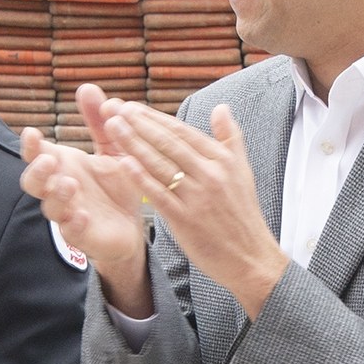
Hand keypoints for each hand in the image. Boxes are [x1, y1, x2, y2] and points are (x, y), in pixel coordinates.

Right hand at [20, 85, 152, 312]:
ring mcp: (68, 213)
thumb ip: (99, 121)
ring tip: (70, 184)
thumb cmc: (116, 183)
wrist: (133, 223)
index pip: (36, 154)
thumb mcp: (112, 148)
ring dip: (56, 195)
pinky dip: (74, 224)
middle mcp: (59, 188)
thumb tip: (86, 87)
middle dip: (36, 171)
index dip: (29, 145)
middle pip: (33, 182)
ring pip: (50, 207)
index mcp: (63, 165)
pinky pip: (71, 232)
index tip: (31, 132)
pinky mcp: (82, 235)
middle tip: (48, 160)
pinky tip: (82, 215)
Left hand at [98, 98, 290, 316]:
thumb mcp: (243, 171)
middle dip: (139, 124)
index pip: (182, 132)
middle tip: (114, 108)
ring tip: (112, 127)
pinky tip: (123, 163)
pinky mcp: (186, 220)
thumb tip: (221, 107)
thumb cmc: (242, 214)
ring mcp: (198, 197)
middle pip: (168, 144)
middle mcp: (211, 174)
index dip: (154, 118)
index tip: (131, 106)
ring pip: (160, 164)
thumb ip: (230, 137)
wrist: (251, 257)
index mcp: (223, 160)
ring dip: (133, 143)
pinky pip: (159, 194)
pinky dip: (141, 178)